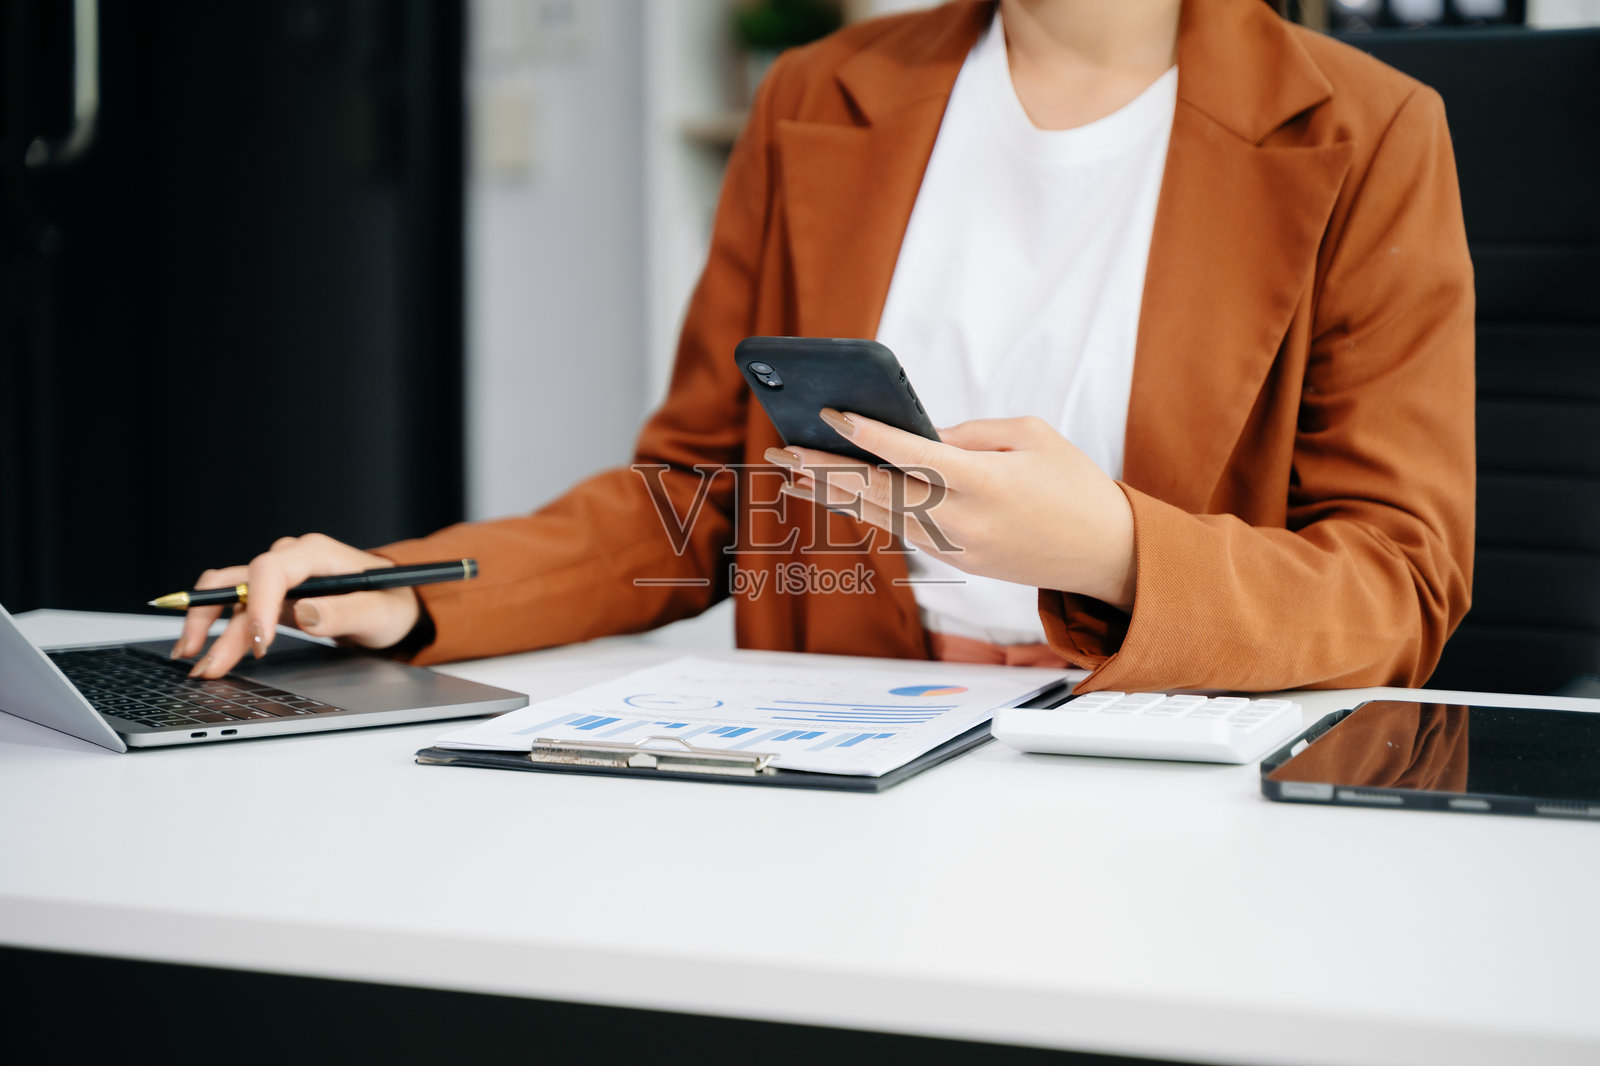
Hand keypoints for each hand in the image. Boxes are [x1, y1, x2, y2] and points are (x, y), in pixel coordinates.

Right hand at [174, 533, 421, 678]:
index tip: (259, 642)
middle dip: (216, 620)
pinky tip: (201, 649)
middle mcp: (291, 559)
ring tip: (191, 658)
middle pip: (239, 582)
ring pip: (229, 595)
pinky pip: (236, 607)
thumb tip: (306, 613)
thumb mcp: (378, 613)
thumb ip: (344, 613)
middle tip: (204, 659)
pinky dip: (216, 627)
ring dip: (205, 625)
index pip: (271, 570)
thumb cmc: (390, 603)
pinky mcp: (272, 596)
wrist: (394, 604)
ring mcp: (278, 578)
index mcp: (316, 553)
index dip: (259, 605)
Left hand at [767, 410, 1136, 610]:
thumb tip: (919, 439)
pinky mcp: (956, 562)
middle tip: (784, 447)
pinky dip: (866, 509)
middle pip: (879, 492)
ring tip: (791, 471)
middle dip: (827, 469)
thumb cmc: (1072, 482)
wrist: (1105, 552)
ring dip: (833, 493)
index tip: (832, 414)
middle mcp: (962, 521)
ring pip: (880, 516)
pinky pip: (902, 529)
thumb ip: (970, 433)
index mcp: (984, 483)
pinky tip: (836, 494)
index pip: (912, 455)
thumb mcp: (1030, 434)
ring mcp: (956, 548)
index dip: (868, 434)